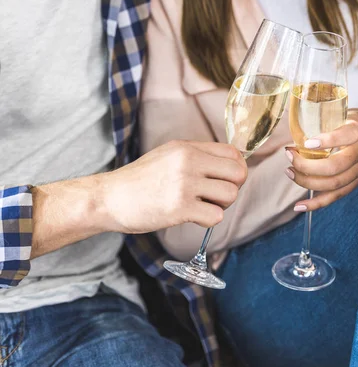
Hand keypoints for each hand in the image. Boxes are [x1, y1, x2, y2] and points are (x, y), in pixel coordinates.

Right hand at [100, 140, 247, 233]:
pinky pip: (215, 216)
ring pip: (230, 195)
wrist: (110, 198)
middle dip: (233, 187)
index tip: (225, 179)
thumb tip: (228, 165)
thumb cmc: (139, 179)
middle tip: (216, 195)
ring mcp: (184, 184)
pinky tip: (193, 217)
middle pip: (238, 173)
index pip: (233, 152)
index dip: (236, 168)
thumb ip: (196, 156)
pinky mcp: (179, 208)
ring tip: (203, 206)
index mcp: (187, 147)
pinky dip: (208, 220)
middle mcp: (188, 161)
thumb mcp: (167, 155)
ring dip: (221, 205)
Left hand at [284, 107, 357, 211]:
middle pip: (335, 167)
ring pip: (334, 184)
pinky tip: (299, 206)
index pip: (344, 137)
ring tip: (290, 172)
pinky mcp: (357, 182)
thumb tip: (292, 134)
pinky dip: (316, 203)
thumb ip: (323, 122)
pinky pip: (336, 196)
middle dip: (307, 166)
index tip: (306, 143)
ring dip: (307, 182)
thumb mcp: (344, 113)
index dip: (325, 141)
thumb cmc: (357, 121)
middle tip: (289, 156)